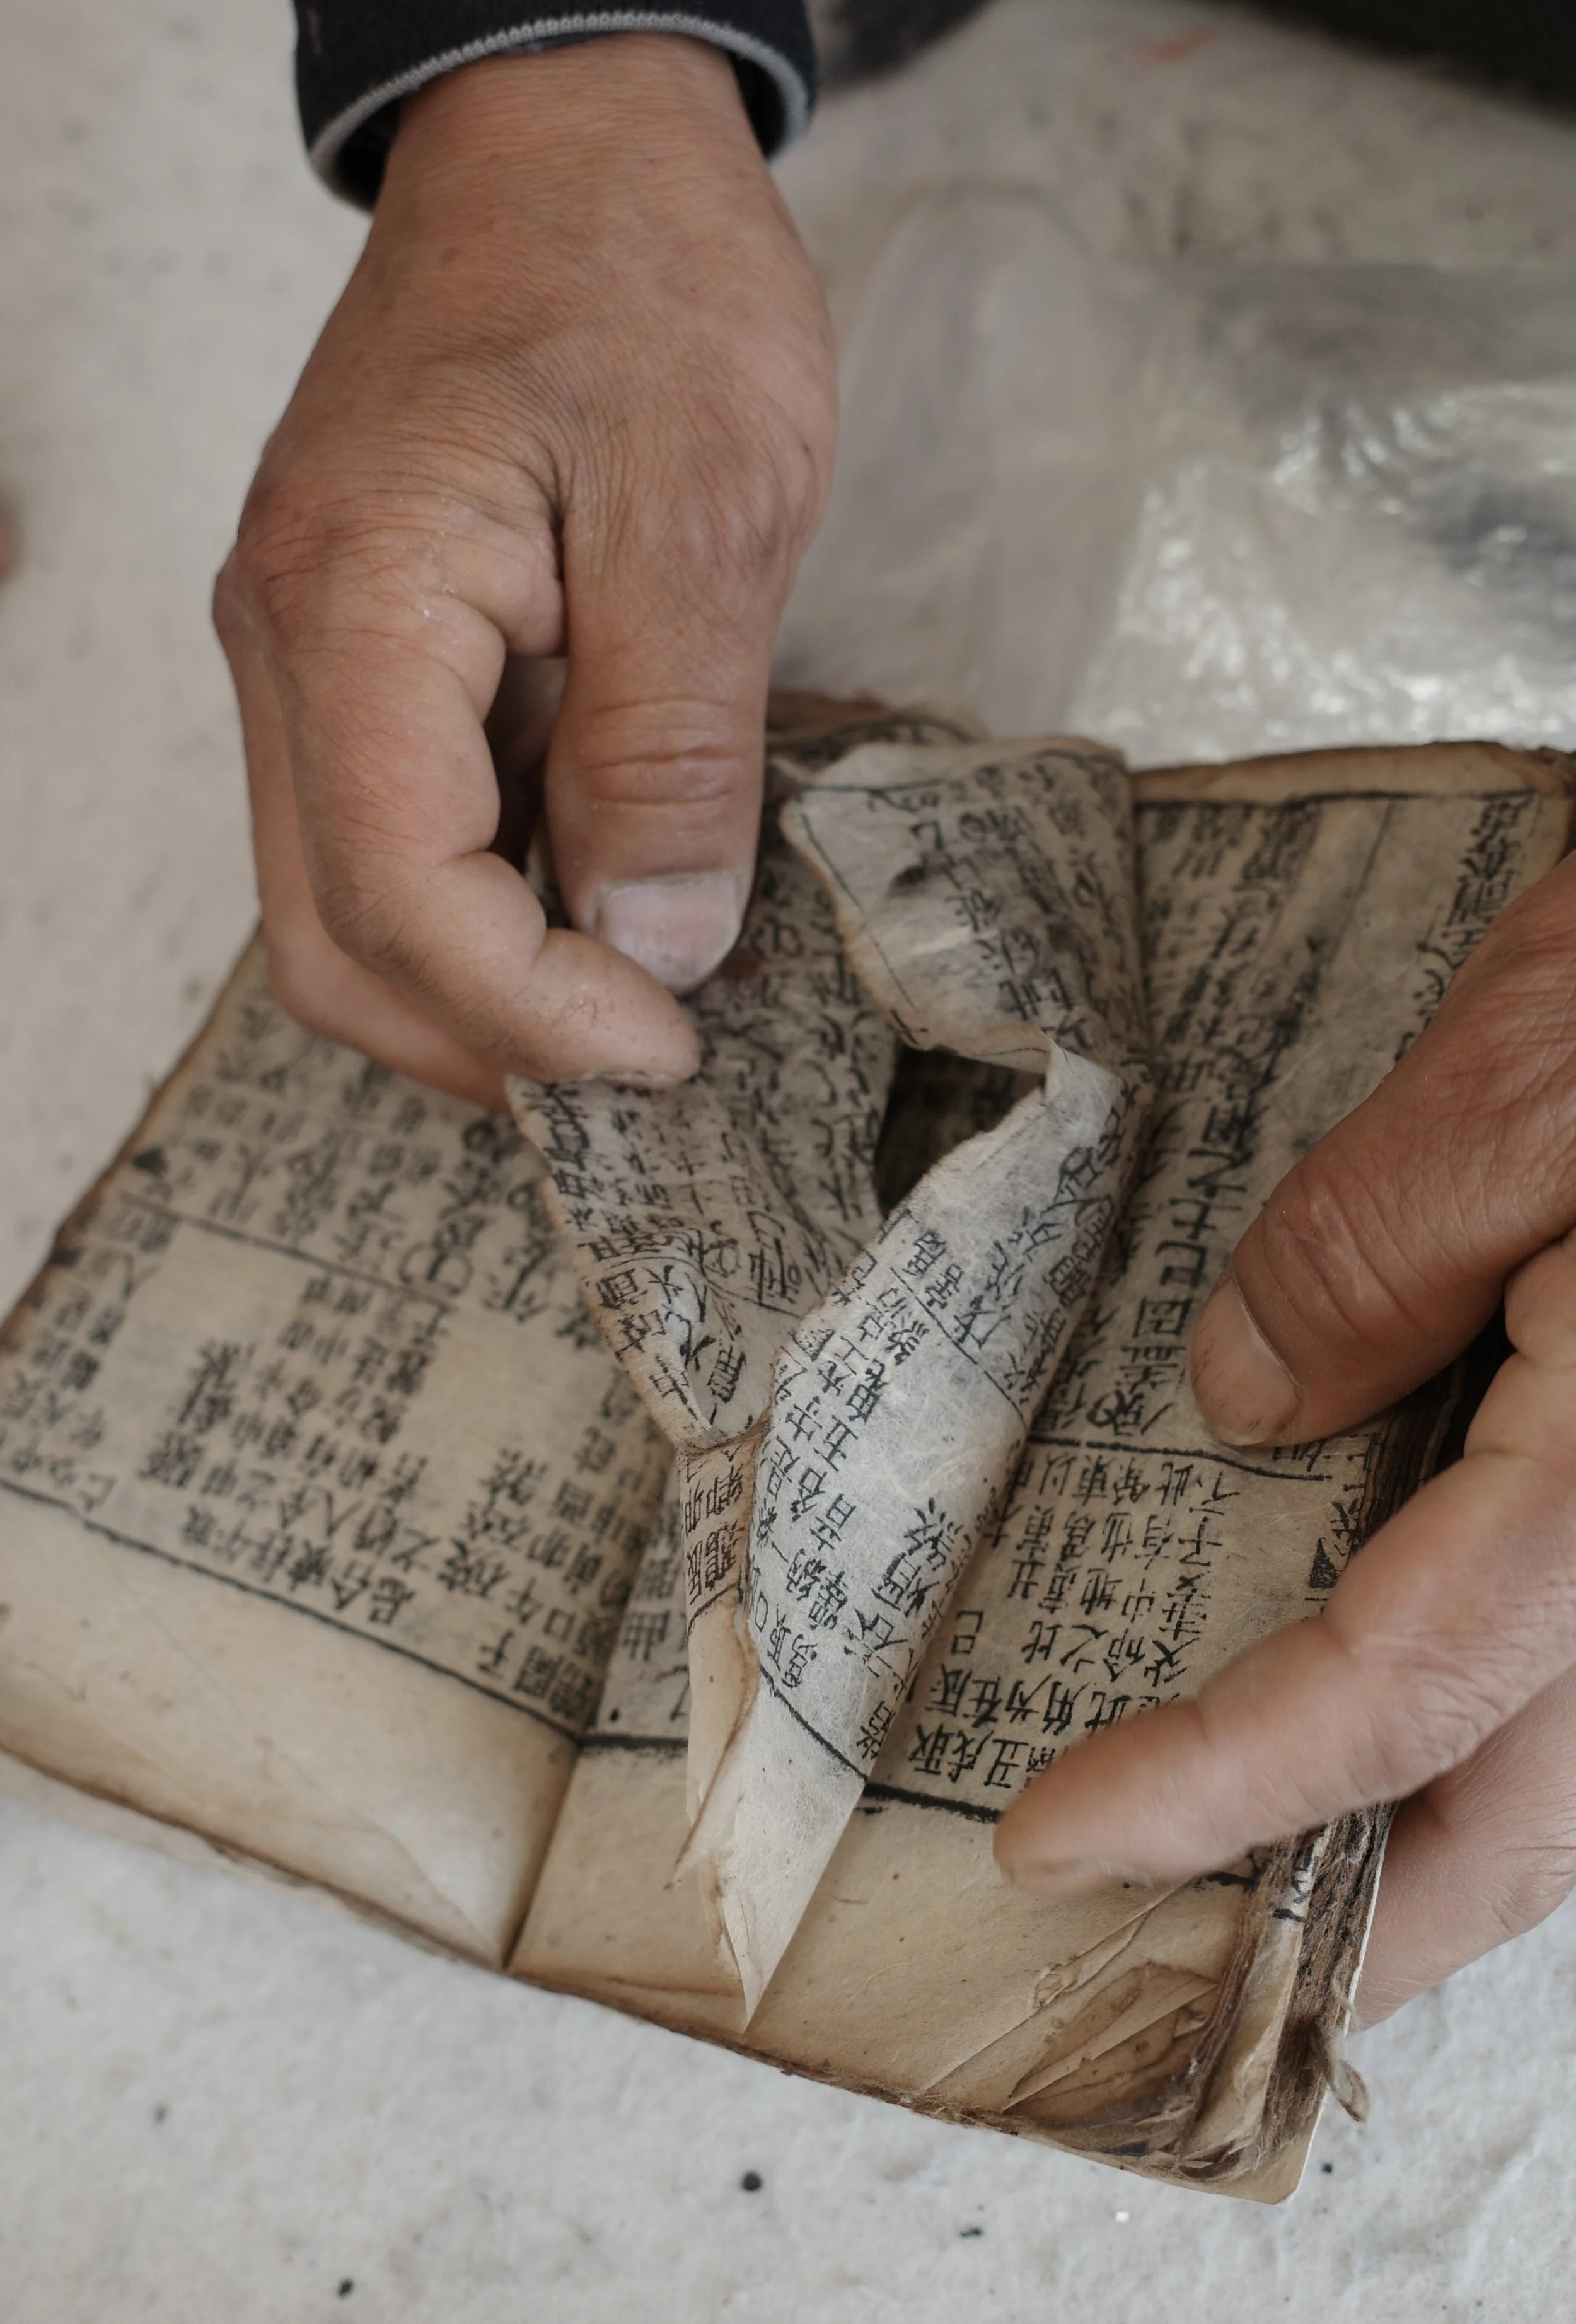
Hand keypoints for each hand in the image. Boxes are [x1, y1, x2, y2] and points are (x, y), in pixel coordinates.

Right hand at [215, 36, 834, 1105]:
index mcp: (355, 609)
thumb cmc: (640, 276)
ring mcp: (311, 657)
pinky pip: (391, 833)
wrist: (570, 140)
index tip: (676, 1049)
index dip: (536, 1015)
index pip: (397, 901)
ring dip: (487, 990)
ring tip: (642, 1004)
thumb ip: (669, 746)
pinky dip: (490, 908)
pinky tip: (607, 904)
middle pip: (336, 944)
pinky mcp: (360, 657)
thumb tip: (654, 943)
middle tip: (650, 1069)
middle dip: (491, 1043)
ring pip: (350, 908)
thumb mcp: (705, 509)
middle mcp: (291, 650)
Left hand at [996, 853, 1575, 2024]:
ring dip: (1430, 1842)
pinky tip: (1407, 1698)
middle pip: (1529, 1825)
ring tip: (1271, 1859)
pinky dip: (1501, 1724)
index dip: (1215, 1792)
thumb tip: (1245, 1407)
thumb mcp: (1533, 1084)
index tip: (1048, 1843)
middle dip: (1355, 1930)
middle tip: (1175, 1959)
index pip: (1401, 1697)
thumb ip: (1374, 1255)